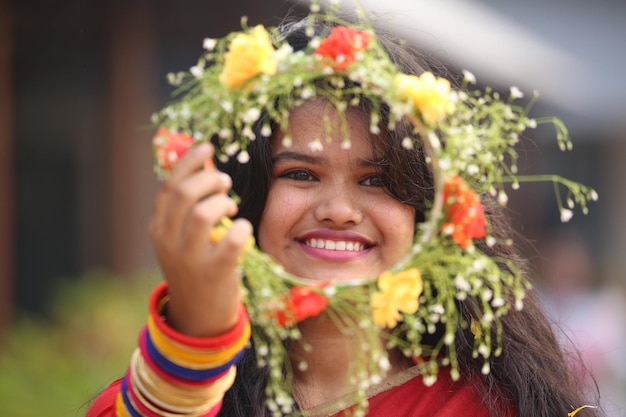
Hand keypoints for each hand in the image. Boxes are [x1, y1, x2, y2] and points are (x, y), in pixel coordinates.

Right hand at [149, 143, 252, 336]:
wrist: (197, 318)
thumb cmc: (196, 268)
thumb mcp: (181, 239)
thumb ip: (189, 208)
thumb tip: (207, 167)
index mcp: (158, 229)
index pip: (168, 186)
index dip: (189, 162)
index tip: (208, 146)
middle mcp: (168, 242)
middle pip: (183, 194)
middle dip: (209, 178)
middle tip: (225, 181)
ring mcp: (189, 259)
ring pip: (201, 214)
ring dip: (222, 201)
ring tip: (231, 205)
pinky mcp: (214, 273)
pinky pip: (230, 242)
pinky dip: (241, 229)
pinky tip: (242, 228)